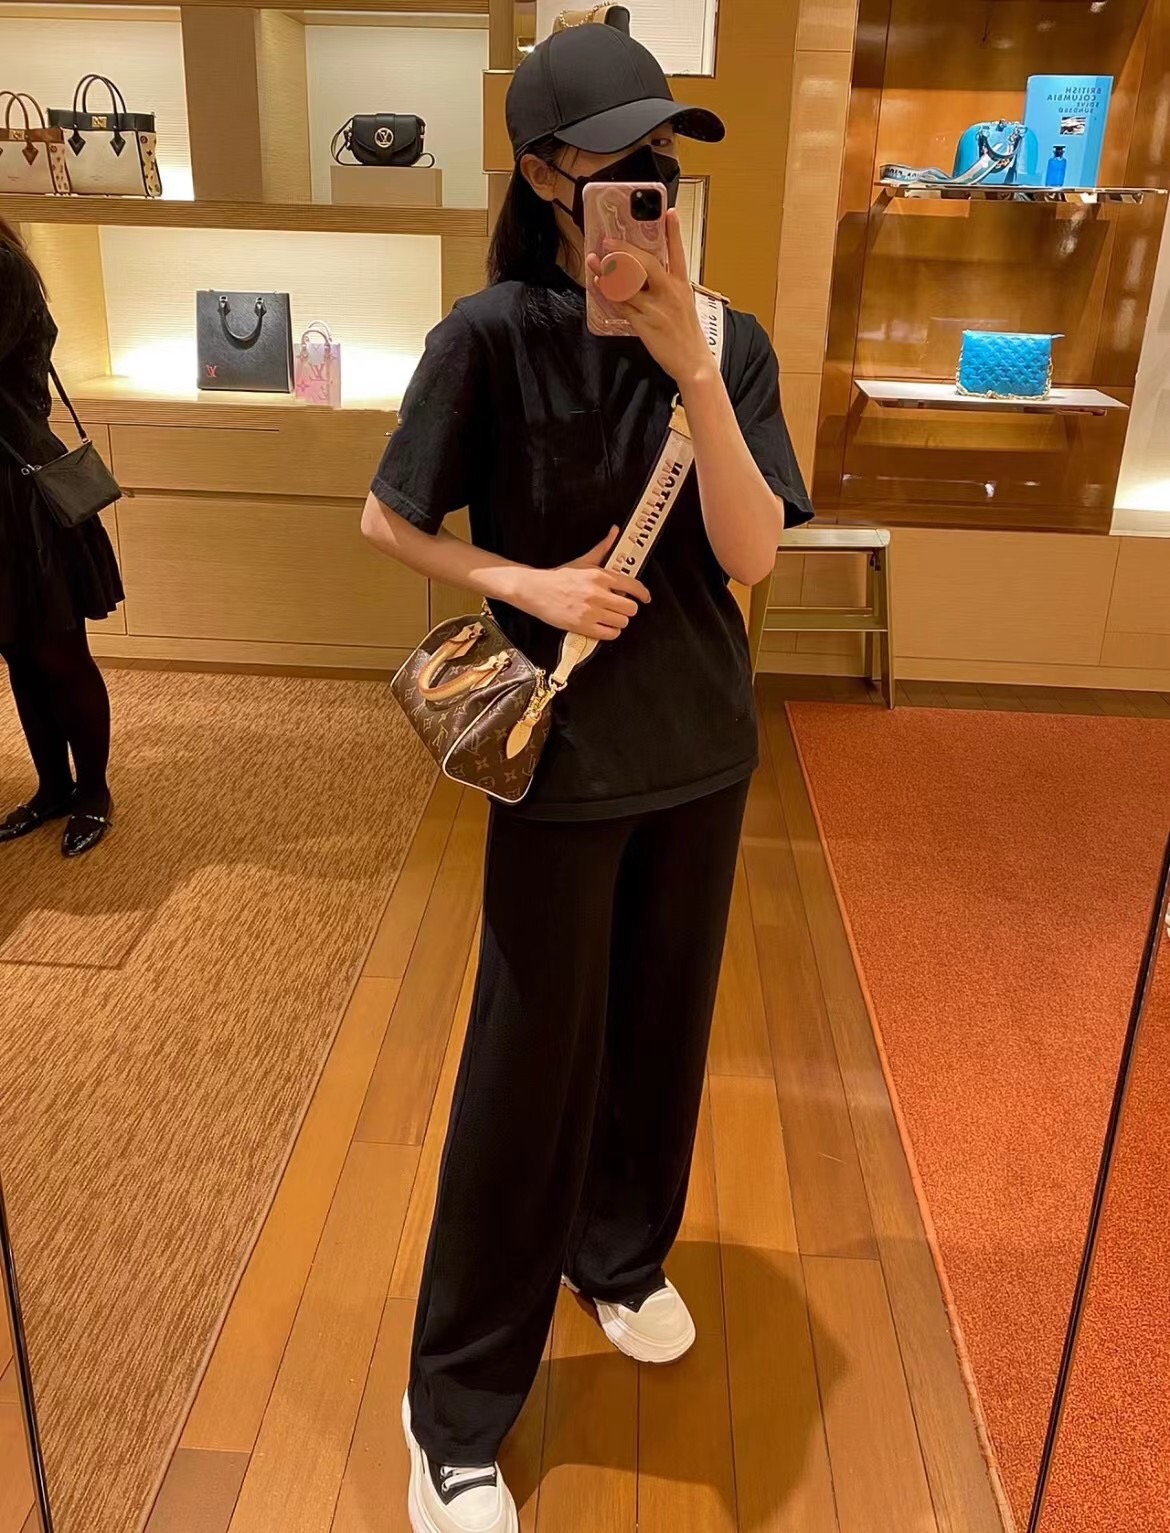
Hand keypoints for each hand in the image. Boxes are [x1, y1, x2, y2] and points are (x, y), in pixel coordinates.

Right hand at [515, 527, 650, 640]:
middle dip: (628, 609)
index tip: (645, 598)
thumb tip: (615, 531)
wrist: (536, 590)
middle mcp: (597, 593)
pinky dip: (610, 632)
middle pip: (630, 608)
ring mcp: (590, 611)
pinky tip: (604, 627)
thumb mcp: (584, 560)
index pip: (632, 585)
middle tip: (621, 608)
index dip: (643, 594)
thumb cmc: (560, 577)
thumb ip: (603, 547)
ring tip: (610, 617)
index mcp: (600, 575)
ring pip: (622, 622)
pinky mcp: (582, 626)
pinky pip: (609, 634)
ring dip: (619, 621)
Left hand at [585, 210, 716, 387]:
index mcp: (682, 286)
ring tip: (594, 260)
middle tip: (609, 242)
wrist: (692, 362)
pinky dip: (609, 292)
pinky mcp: (645, 323)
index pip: (679, 253)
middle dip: (626, 251)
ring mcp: (656, 308)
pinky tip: (599, 284)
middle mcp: (670, 293)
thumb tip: (644, 277)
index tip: (669, 212)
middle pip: (648, 263)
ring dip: (609, 270)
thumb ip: (667, 288)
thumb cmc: (686, 334)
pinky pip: (622, 303)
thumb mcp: (683, 304)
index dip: (674, 232)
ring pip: (630, 283)